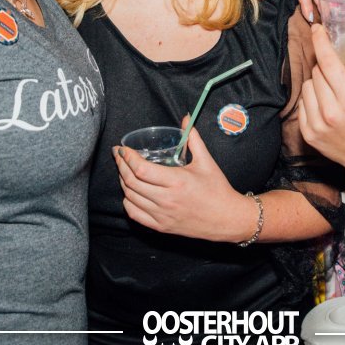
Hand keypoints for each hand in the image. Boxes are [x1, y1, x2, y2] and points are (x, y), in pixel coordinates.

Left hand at [114, 123, 258, 242]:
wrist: (226, 218)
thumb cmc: (217, 190)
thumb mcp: (206, 161)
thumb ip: (193, 139)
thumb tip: (186, 118)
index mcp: (176, 181)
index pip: (140, 169)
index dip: (127, 157)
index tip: (122, 149)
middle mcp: (166, 199)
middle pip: (131, 182)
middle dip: (120, 166)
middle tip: (118, 156)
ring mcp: (162, 215)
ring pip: (130, 197)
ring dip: (123, 182)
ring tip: (123, 171)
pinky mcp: (161, 226)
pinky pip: (135, 214)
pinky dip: (128, 201)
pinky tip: (130, 193)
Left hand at [297, 24, 344, 182]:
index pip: (329, 63)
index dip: (321, 42)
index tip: (317, 29)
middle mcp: (332, 115)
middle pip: (318, 72)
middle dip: (326, 65)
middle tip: (337, 70)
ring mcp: (317, 126)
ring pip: (307, 86)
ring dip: (318, 81)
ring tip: (333, 89)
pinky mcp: (308, 134)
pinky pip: (302, 102)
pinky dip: (312, 97)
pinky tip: (325, 102)